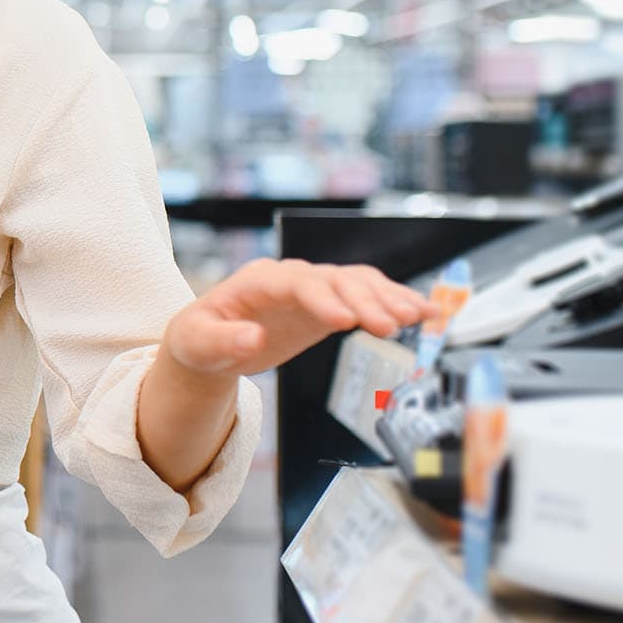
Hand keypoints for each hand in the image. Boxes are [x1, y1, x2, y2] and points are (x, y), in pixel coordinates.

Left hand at [161, 258, 429, 378]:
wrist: (208, 343)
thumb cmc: (199, 340)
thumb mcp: (196, 344)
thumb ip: (221, 341)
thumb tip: (252, 339)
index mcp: (257, 282)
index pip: (296, 283)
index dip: (322, 299)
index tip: (344, 322)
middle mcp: (290, 278)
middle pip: (336, 279)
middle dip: (366, 300)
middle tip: (393, 327)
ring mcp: (313, 289)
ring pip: (358, 283)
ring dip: (390, 297)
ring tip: (420, 317)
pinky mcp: (330, 304)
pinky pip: (368, 296)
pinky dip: (396, 302)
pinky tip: (426, 313)